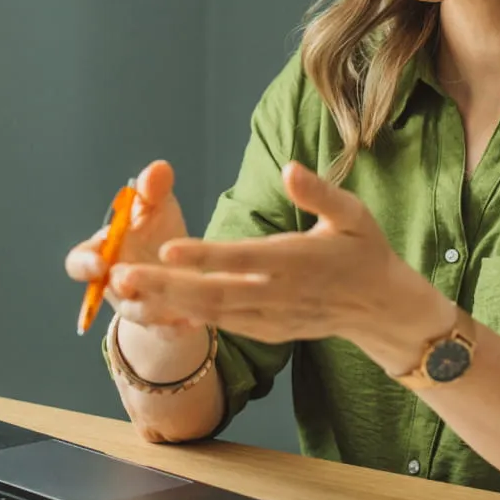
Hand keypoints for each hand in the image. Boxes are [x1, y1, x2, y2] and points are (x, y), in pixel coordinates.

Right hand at [64, 160, 196, 331]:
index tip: (99, 262)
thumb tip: (159, 169)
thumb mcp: (157, 209)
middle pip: (110, 292)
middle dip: (121, 288)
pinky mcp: (162, 325)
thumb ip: (153, 191)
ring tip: (170, 303)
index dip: (84, 264)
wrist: (179, 274)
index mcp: (104, 254)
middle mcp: (115, 285)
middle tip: (129, 282)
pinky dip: (178, 328)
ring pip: (138, 313)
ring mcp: (138, 307)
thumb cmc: (158, 235)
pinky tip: (194, 321)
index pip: (79, 263)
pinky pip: (166, 332)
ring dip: (152, 309)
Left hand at [109, 161, 454, 367]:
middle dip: (164, 287)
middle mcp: (277, 294)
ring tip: (123, 291)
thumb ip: (320, 193)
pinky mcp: (266, 330)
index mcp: (295, 261)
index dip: (203, 257)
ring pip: (210, 314)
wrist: (380, 306)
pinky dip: (186, 318)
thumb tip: (289, 169)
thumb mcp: (353, 214)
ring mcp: (269, 317)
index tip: (166, 250)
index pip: (241, 259)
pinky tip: (154, 306)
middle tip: (120, 277)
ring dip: (165, 303)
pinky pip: (221, 325)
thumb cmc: (364, 250)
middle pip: (213, 293)